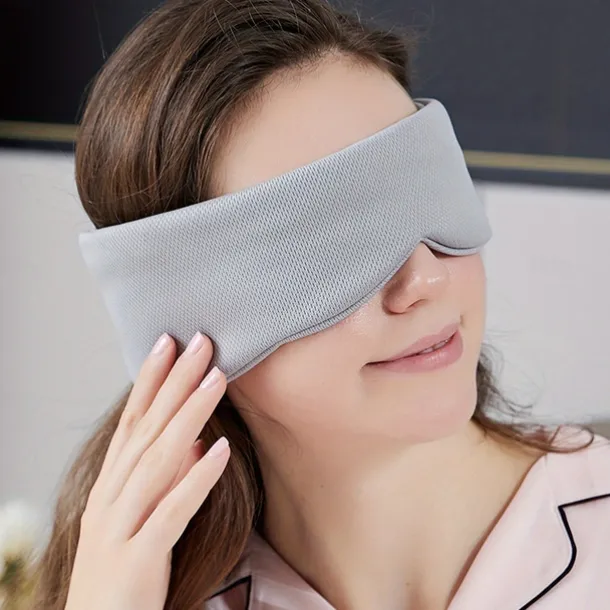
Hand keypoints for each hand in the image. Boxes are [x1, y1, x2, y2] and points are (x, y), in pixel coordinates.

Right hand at [64, 332, 228, 609]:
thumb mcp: (140, 520)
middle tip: (199, 340)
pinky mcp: (137, 559)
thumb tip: (201, 443)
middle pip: (146, 429)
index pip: (132, 422)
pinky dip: (196, 479)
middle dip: (174, 382)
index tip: (168, 342)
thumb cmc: (123, 574)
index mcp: (111, 487)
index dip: (150, 380)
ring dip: (190, 415)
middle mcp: (110, 499)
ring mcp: (119, 527)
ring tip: (217, 378)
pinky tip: (220, 450)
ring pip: (158, 460)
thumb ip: (166, 480)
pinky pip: (171, 512)